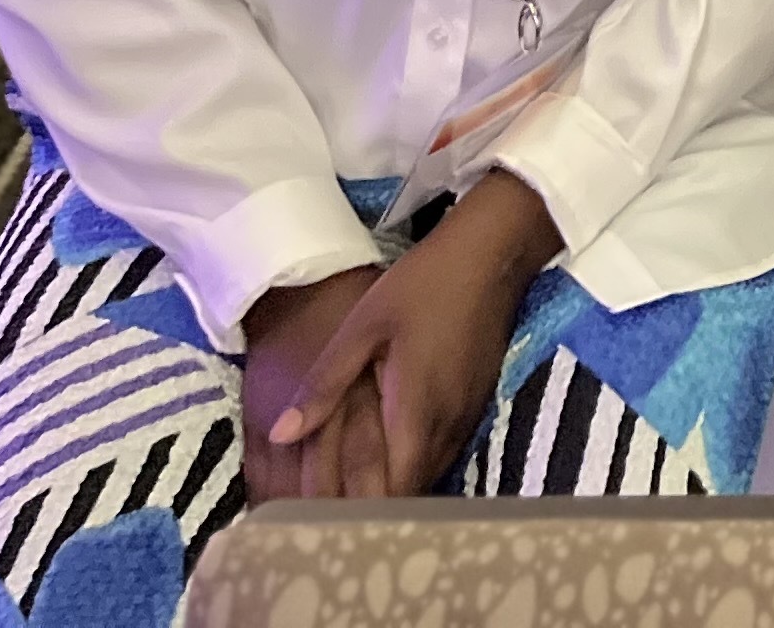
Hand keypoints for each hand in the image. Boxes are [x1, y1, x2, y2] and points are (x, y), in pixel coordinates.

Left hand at [262, 173, 559, 497]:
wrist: (493, 253)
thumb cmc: (423, 285)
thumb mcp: (362, 326)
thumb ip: (324, 384)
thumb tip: (280, 435)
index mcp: (416, 411)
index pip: (393, 493)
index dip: (360, 514)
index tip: (322, 521)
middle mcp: (447, 425)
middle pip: (411, 493)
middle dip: (374, 506)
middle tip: (327, 509)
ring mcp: (467, 416)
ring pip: (429, 475)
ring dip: (395, 486)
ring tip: (350, 487)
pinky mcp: (476, 404)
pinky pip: (442, 452)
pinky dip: (414, 462)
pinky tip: (388, 450)